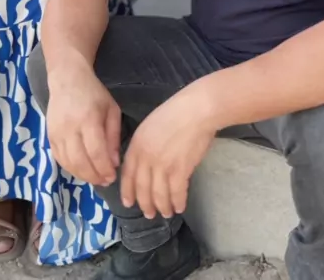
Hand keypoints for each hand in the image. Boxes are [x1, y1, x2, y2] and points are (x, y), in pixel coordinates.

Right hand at [46, 68, 120, 186]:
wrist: (67, 78)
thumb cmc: (94, 93)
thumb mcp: (111, 110)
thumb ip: (113, 136)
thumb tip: (115, 162)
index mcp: (88, 119)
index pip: (96, 152)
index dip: (104, 169)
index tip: (113, 176)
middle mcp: (70, 128)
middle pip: (80, 162)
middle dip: (94, 176)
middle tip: (105, 181)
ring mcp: (57, 133)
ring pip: (68, 163)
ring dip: (83, 175)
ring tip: (95, 178)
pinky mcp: (49, 136)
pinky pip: (59, 159)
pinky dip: (71, 168)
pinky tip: (81, 170)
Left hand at [120, 82, 216, 219]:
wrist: (196, 110)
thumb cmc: (175, 112)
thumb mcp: (151, 125)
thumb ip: (144, 144)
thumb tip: (145, 164)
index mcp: (137, 144)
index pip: (127, 174)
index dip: (128, 191)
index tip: (128, 203)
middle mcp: (146, 158)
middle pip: (142, 188)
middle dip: (145, 204)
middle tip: (149, 214)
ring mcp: (162, 165)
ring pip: (158, 194)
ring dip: (162, 207)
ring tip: (166, 213)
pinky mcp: (180, 170)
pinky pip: (176, 193)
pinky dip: (178, 202)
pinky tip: (180, 207)